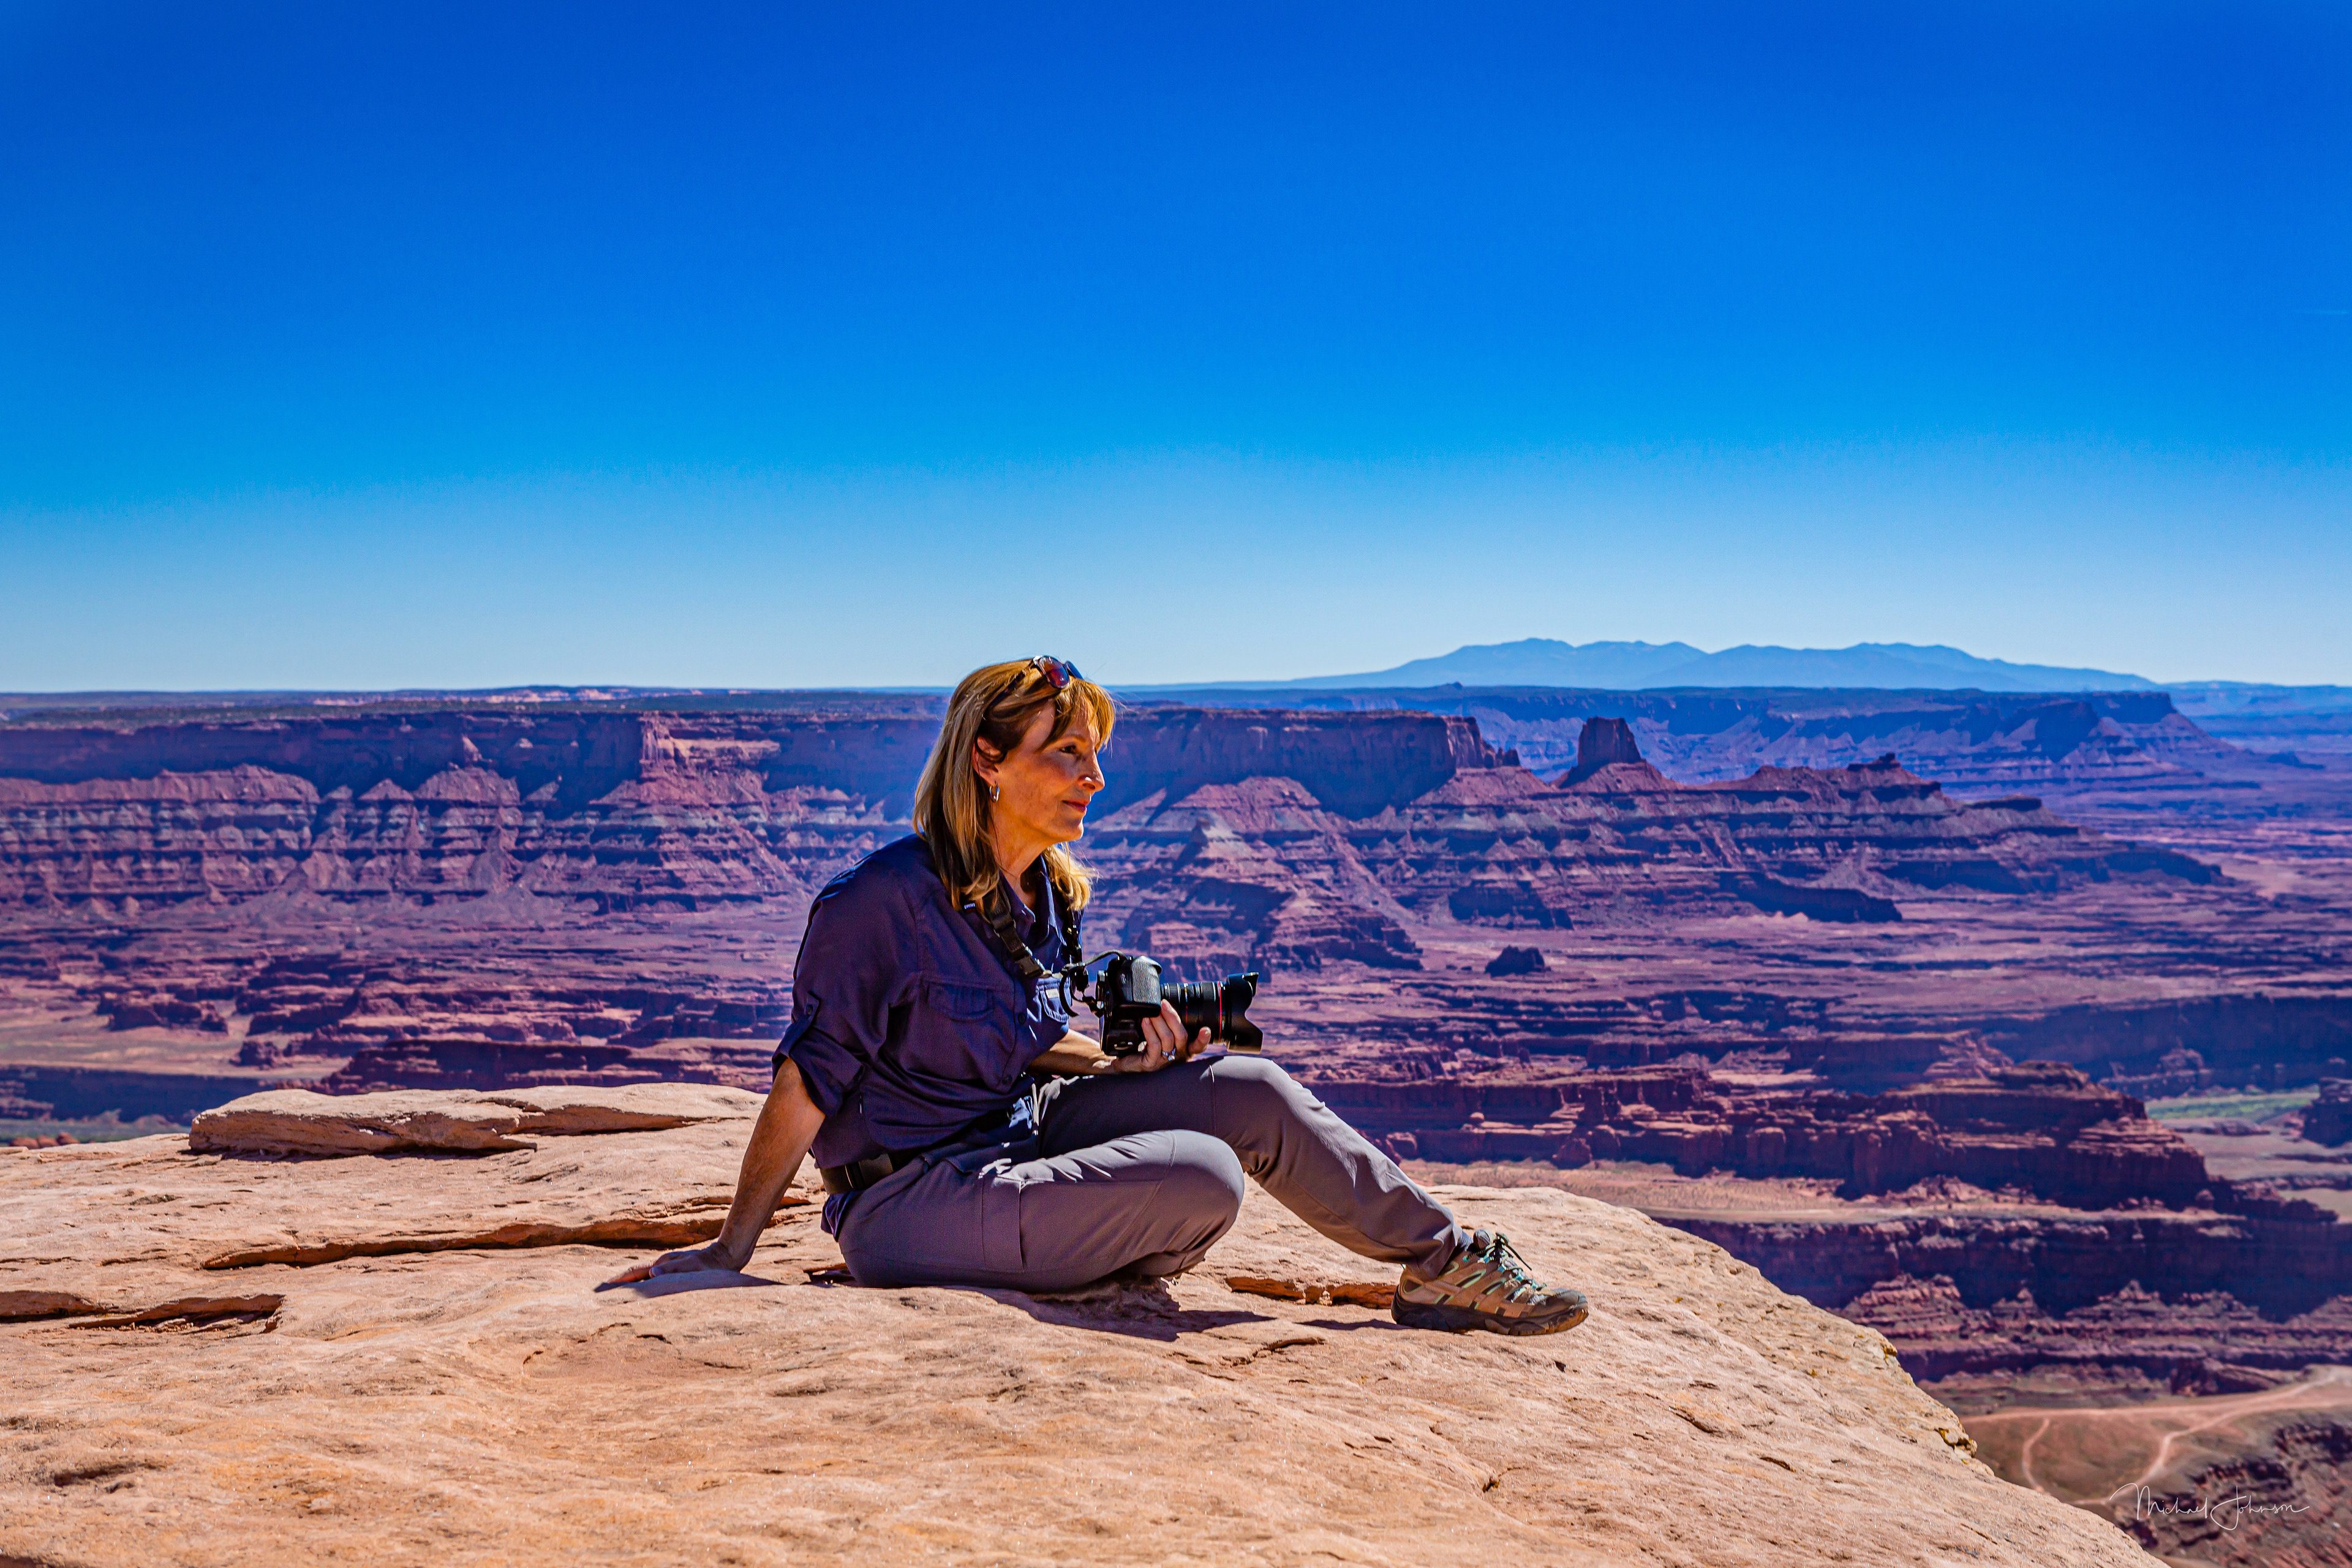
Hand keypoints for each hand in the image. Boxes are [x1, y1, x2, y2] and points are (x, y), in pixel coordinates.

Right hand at [601, 1238, 746, 1285]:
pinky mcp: (674, 1271)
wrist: (726, 1256)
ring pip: (643, 1277)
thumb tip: (652, 1274)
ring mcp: (667, 1267)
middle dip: (618, 1283)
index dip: (618, 1281)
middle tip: (601, 1293)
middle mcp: (662, 1264)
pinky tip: (641, 1292)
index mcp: (662, 1264)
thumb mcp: (693, 1267)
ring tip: (615, 1296)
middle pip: (635, 1274)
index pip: (634, 1273)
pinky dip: (642, 1285)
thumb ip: (673, 1269)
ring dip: (629, 1285)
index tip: (602, 1288)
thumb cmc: (710, 1265)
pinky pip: (653, 1280)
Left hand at [1111, 1002, 1210, 1072]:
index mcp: (1183, 1048)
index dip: (1204, 1039)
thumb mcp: (1158, 1033)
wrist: (1126, 1063)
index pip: (1198, 1045)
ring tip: (1151, 1011)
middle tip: (1163, 1004)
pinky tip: (1145, 1022)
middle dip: (1173, 1017)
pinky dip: (1150, 1030)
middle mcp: (1177, 1056)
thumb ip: (1166, 1022)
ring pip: (1168, 1039)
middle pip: (1182, 1036)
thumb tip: (1164, 1001)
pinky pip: (1154, 1045)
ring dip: (1159, 1021)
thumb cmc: (1144, 1045)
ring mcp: (1164, 1060)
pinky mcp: (1151, 1063)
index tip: (1206, 1029)